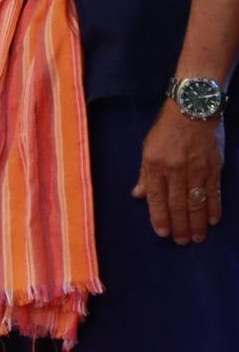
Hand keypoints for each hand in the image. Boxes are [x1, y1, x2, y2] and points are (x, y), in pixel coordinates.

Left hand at [134, 103, 223, 243]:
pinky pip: (213, 192)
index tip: (162, 233)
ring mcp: (196, 169)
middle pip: (177, 204)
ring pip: (196, 202)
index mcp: (155, 164)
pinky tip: (212, 221)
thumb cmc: (166, 129)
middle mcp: (175, 169)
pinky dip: (213, 208)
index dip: (159, 216)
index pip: (156, 197)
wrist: (192, 110)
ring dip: (196, 223)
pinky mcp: (213, 168)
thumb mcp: (147, 148)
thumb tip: (138, 195)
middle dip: (179, 225)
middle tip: (181, 242)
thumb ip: (145, 174)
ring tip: (196, 238)